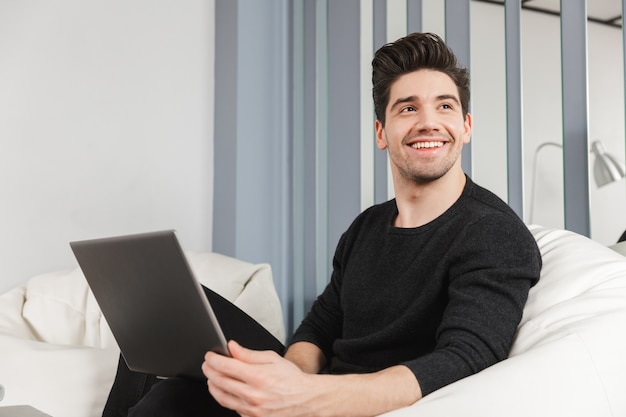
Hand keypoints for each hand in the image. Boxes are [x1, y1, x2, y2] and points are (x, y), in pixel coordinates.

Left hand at [202, 340, 320, 416]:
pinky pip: (233, 407)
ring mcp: (252, 409)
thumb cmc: (291, 379)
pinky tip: (227, 390)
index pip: (226, 366)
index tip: (209, 356)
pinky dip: (227, 398)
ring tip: (212, 378)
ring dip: (213, 386)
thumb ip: (248, 354)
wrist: (306, 399)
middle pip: (220, 382)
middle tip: (207, 365)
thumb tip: (231, 347)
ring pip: (222, 398)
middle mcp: (253, 395)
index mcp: (258, 377)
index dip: (213, 360)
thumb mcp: (272, 359)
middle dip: (209, 371)